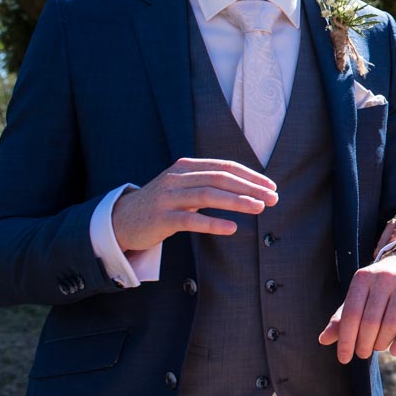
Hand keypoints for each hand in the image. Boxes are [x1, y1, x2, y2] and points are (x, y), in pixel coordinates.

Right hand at [112, 158, 277, 251]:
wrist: (121, 220)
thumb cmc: (162, 204)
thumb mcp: (184, 186)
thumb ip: (209, 182)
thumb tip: (249, 187)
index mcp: (186, 167)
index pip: (225, 167)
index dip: (251, 175)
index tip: (271, 186)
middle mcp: (177, 178)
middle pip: (220, 179)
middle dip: (250, 188)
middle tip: (273, 198)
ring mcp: (168, 197)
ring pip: (208, 196)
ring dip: (237, 201)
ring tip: (260, 209)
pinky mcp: (161, 218)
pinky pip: (190, 220)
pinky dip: (213, 223)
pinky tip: (232, 228)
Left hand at [318, 253, 395, 359]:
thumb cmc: (378, 287)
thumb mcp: (358, 297)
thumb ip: (342, 318)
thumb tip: (323, 340)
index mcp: (363, 278)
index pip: (351, 314)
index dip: (346, 340)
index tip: (344, 358)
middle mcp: (384, 277)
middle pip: (371, 321)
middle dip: (364, 344)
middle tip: (363, 353)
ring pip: (392, 323)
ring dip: (382, 343)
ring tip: (378, 348)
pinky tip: (395, 351)